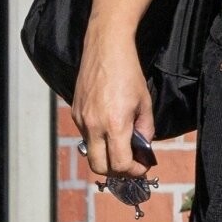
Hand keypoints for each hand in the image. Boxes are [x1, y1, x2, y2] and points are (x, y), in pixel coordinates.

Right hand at [71, 35, 154, 180]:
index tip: (142, 167)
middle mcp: (94, 125)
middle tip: (130, 164)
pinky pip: (86, 136)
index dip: (133, 171)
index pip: (120, 164)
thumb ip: (145, 131)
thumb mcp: (145, 104)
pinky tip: (109, 128)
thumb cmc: (129, 74)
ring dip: (106, 155)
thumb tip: (142, 150)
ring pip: (91, 152)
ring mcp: (82, 119)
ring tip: (121, 145)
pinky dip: (98, 140)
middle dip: (116, 171)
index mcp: (115, 124)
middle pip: (99, 167)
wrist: (106, 49)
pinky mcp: (75, 112)